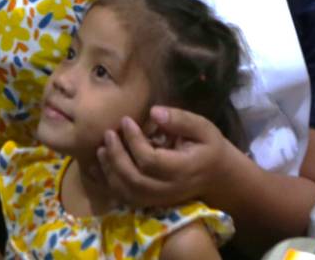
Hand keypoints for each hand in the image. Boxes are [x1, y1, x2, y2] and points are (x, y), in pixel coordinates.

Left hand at [97, 107, 237, 209]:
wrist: (218, 178)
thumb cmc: (210, 148)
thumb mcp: (203, 128)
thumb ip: (180, 120)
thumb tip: (153, 112)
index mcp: (183, 169)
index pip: (150, 160)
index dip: (134, 141)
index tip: (125, 121)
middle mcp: (169, 189)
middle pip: (134, 179)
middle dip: (116, 156)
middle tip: (108, 134)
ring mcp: (159, 199)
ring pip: (127, 193)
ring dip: (109, 172)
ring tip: (101, 149)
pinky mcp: (152, 202)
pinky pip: (125, 199)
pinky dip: (108, 185)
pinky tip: (97, 169)